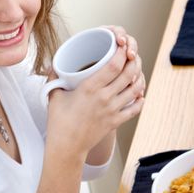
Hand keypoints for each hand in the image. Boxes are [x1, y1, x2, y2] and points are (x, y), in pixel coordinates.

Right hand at [46, 26, 144, 157]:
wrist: (66, 146)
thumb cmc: (59, 121)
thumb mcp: (54, 95)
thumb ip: (54, 77)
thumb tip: (53, 63)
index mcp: (89, 88)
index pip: (113, 65)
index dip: (121, 53)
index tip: (122, 46)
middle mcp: (104, 98)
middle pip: (128, 74)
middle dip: (134, 62)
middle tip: (132, 56)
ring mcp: (112, 111)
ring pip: (135, 90)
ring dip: (139, 78)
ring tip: (137, 72)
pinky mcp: (116, 122)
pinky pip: (135, 108)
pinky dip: (140, 99)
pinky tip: (139, 94)